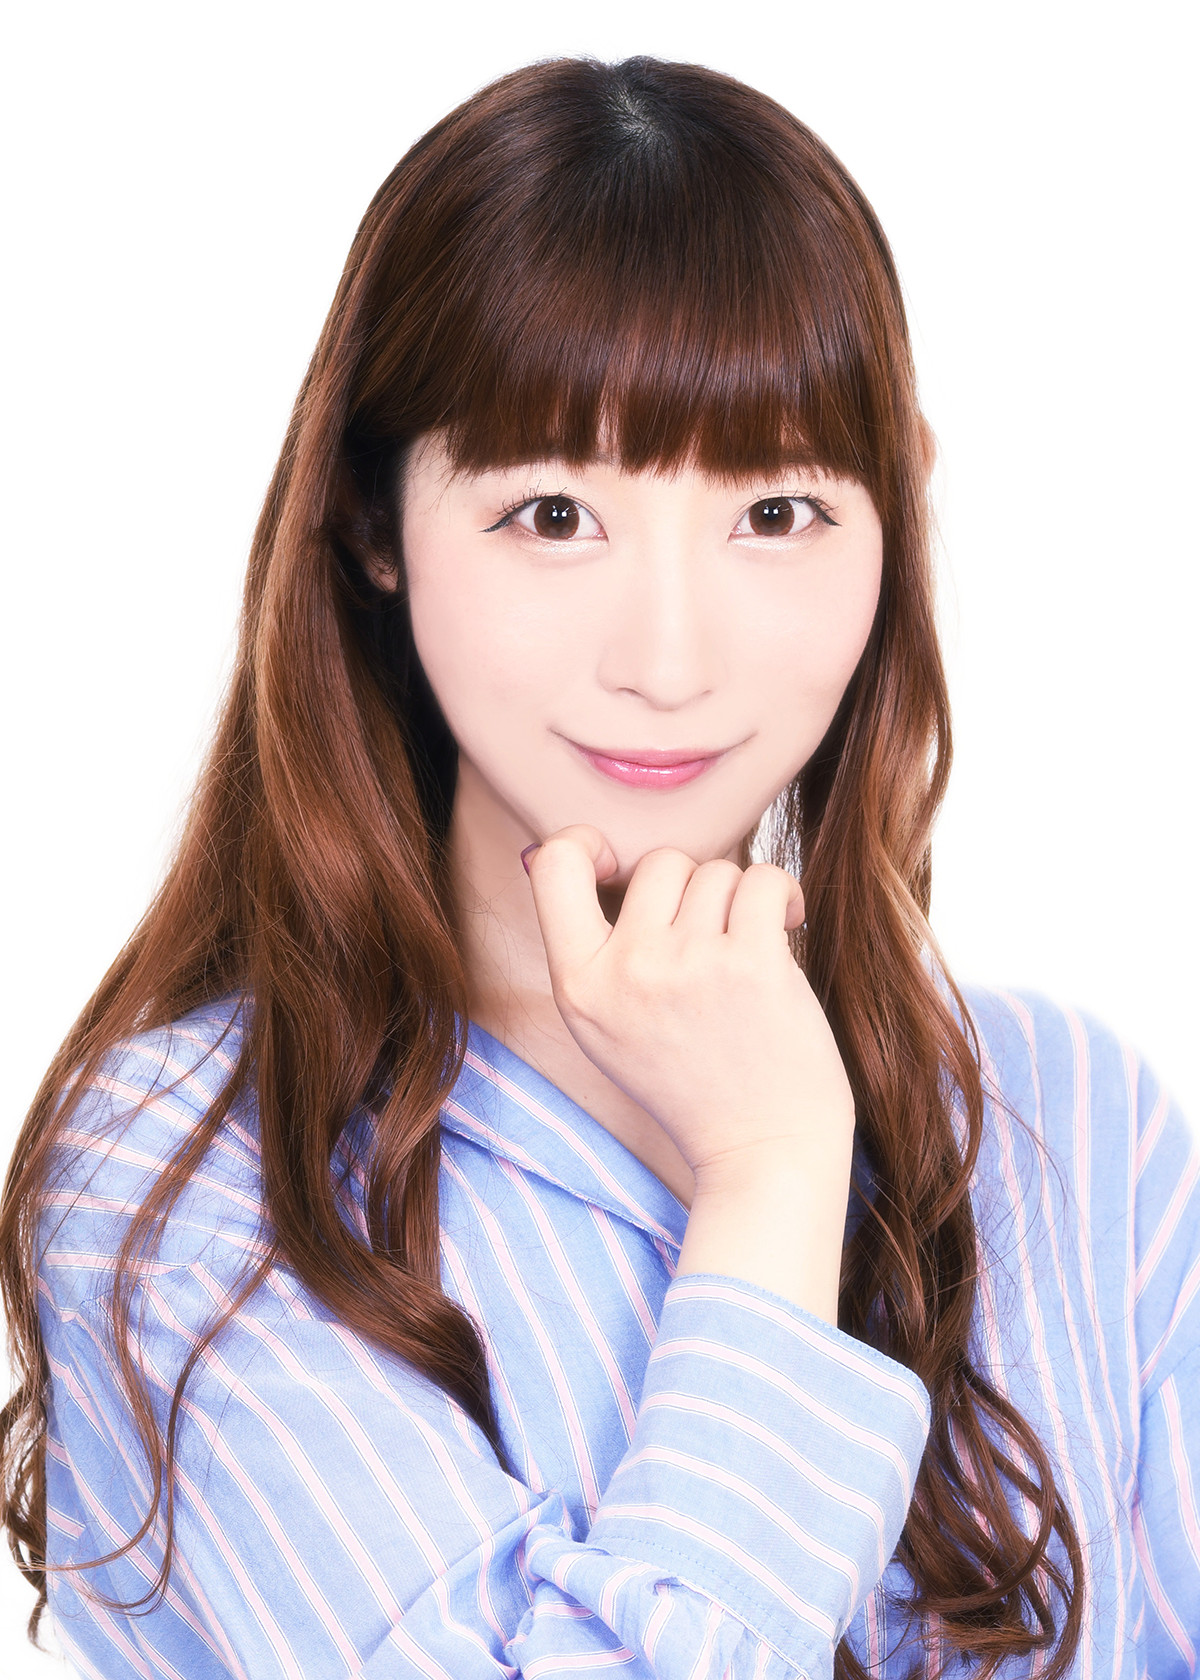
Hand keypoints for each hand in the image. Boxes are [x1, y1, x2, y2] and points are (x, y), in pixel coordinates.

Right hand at [523, 824, 855, 1193]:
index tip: (621, 866)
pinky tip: (786, 926)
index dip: (588, 842)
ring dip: (742, 900)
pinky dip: (781, 895)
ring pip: (718, 870)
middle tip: (714, 938)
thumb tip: (583, 851)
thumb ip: (594, 952)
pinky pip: (764, 879)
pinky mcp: (751, 965)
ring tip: (749, 948)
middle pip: (661, 861)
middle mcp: (626, 973)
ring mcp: (688, 966)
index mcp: (579, 988)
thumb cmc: (694, 1083)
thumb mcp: (608, 1029)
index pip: (555, 864)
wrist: (762, 1152)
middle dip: (696, 889)